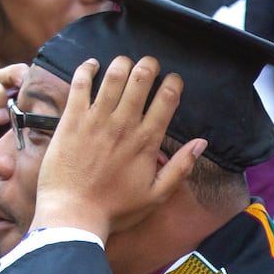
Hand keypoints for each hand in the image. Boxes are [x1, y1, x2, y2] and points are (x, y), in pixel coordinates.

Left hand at [31, 56, 205, 242]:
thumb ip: (181, 166)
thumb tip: (201, 143)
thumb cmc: (117, 208)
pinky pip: (80, 84)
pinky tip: (93, 64)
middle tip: (150, 63)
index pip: (166, 100)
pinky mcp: (71, 120)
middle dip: (148, 65)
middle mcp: (123, 125)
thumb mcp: (158, 194)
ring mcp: (95, 120)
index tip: (174, 80)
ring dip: (122, 63)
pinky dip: (87, 69)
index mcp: (146, 142)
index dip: (173, 83)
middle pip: (140, 80)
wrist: (74, 213)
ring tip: (126, 61)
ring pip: (112, 77)